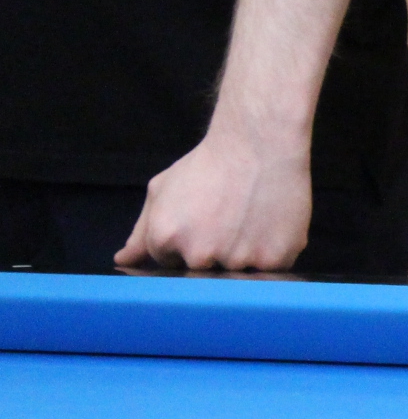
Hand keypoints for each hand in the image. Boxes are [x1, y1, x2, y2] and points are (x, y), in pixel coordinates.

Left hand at [115, 126, 311, 270]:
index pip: (170, 263)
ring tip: (250, 222)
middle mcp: (198, 254)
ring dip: (243, 256)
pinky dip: (272, 254)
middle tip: (228, 222)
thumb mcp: (163, 189)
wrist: (262, 144)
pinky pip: (271, 270)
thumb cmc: (210, 164)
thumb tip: (123, 260)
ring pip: (237, 274)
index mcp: (165, 237)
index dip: (186, 245)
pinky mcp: (274, 260)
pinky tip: (271, 229)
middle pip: (202, 273)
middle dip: (212, 254)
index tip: (202, 224)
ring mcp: (237, 260)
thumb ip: (141, 231)